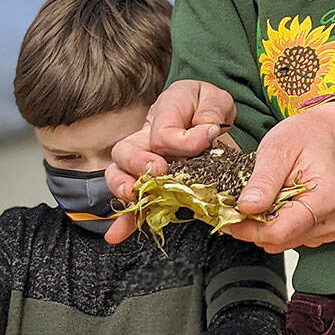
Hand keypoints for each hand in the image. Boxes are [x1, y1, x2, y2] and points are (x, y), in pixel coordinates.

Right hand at [104, 80, 235, 242]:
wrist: (208, 117)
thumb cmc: (208, 107)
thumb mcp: (216, 100)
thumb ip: (211, 110)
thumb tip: (206, 130)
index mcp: (163, 113)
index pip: (163, 131)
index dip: (184, 140)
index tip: (208, 136)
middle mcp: (146, 138)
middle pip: (125, 151)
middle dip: (138, 163)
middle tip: (158, 172)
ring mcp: (144, 161)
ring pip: (120, 175)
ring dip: (124, 188)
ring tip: (134, 195)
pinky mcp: (151, 184)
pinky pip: (132, 203)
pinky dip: (125, 220)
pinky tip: (118, 234)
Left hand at [221, 101, 334, 252]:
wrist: (328, 134)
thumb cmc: (307, 136)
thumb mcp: (277, 149)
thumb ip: (263, 181)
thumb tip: (246, 208)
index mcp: (327, 197)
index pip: (280, 232)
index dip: (248, 228)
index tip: (230, 214)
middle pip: (281, 240)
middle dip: (256, 225)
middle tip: (244, 200)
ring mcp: (332, 225)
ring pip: (284, 241)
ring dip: (266, 225)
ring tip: (266, 196)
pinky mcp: (325, 229)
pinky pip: (293, 237)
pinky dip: (278, 224)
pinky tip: (280, 202)